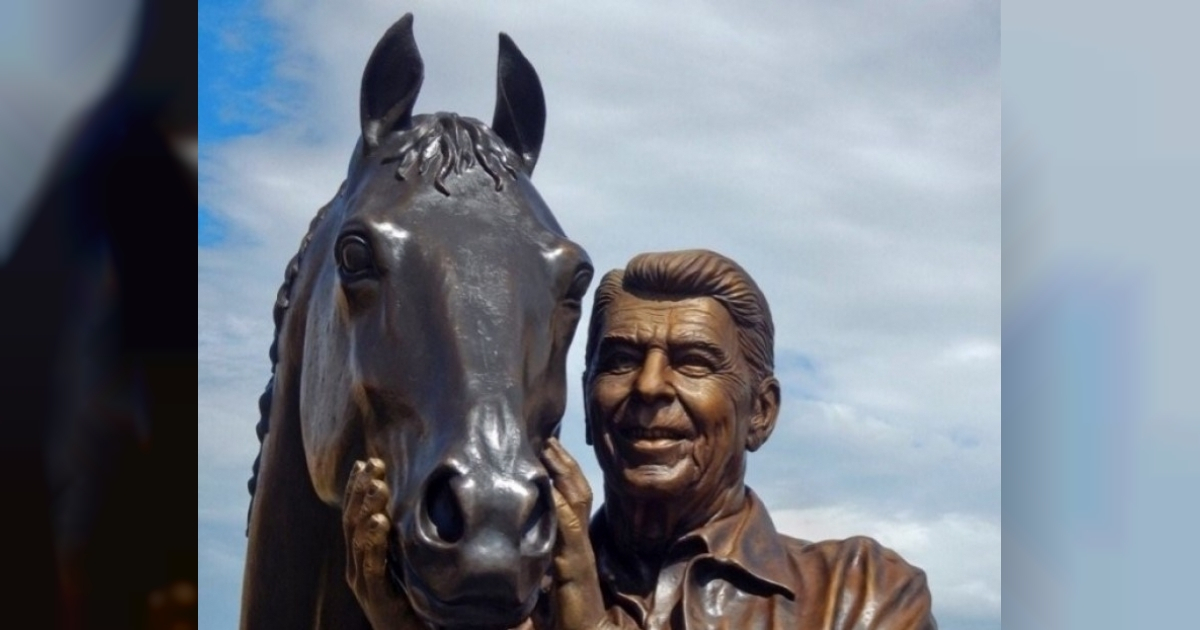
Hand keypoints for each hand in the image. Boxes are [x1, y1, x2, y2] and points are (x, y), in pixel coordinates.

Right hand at [344, 458, 417, 628]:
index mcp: (360, 558)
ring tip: (378, 487)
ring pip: (359, 541)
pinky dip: (374, 543)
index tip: (366, 462)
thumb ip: (402, 539)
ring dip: (367, 510)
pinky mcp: (377, 599)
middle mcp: (356, 568)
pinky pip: (372, 567)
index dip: (356, 489)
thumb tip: (414, 502)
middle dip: (361, 491)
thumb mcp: (406, 564)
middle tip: (372, 465)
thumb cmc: (413, 603)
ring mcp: (364, 584)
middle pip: (352, 523)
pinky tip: (379, 523)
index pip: (353, 517)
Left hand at [540, 438, 611, 629]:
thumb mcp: (541, 580)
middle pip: (576, 490)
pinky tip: (551, 489)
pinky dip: (561, 507)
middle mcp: (576, 542)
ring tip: (550, 449)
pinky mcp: (575, 567)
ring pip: (576, 503)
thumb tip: (510, 541)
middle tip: (547, 436)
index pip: (569, 497)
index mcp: (569, 543)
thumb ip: (532, 560)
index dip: (560, 471)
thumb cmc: (563, 615)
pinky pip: (570, 531)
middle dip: (563, 462)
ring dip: (563, 474)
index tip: (544, 446)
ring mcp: (578, 552)